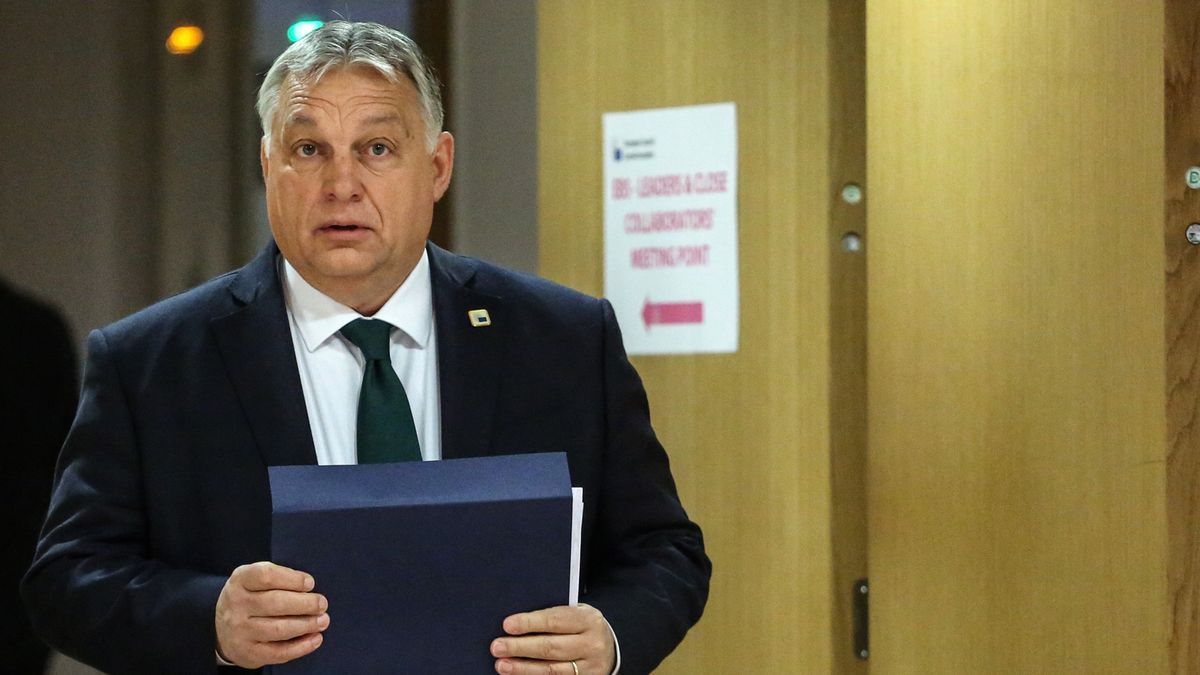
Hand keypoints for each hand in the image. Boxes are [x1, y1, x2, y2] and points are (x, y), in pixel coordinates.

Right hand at [214, 561, 328, 668]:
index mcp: (240, 580)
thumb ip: (278, 579)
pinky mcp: (248, 652)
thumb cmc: (250, 598)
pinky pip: (278, 652)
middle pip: (275, 603)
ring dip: (306, 625)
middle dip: (305, 603)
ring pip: (278, 628)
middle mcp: (237, 605)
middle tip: (322, 603)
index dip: (292, 579)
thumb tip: (309, 588)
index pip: (266, 575)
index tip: (310, 583)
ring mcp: (240, 631)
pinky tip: (316, 639)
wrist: (222, 630)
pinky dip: (301, 647)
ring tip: (323, 620)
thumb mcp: (254, 580)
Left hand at [491, 604, 614, 674]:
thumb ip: (553, 617)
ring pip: (551, 670)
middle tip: (497, 646)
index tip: (508, 625)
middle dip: (520, 647)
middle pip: (551, 647)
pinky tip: (519, 674)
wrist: (609, 648)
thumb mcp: (576, 614)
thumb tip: (517, 624)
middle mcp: (592, 644)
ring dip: (523, 668)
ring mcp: (589, 667)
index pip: (555, 621)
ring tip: (502, 665)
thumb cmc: (583, 627)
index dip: (530, 623)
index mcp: (588, 620)